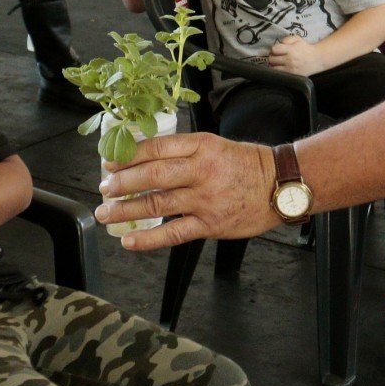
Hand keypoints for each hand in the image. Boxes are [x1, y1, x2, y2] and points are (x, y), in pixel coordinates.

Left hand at [96, 132, 277, 250]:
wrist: (281, 185)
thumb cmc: (247, 164)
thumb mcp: (215, 145)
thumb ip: (183, 152)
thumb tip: (144, 158)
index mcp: (201, 146)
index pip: (156, 148)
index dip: (129, 156)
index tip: (109, 162)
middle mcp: (201, 171)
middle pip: (152, 175)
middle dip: (122, 183)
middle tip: (103, 188)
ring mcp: (205, 200)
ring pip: (157, 203)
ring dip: (126, 209)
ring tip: (105, 213)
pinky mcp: (210, 225)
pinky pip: (173, 233)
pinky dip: (148, 238)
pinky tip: (129, 240)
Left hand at [265, 35, 328, 75]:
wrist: (316, 59)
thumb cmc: (305, 48)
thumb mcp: (297, 39)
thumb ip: (287, 39)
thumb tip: (279, 43)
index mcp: (290, 50)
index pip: (274, 50)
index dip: (273, 49)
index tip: (276, 50)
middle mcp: (290, 60)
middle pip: (272, 59)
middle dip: (272, 56)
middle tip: (276, 56)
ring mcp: (290, 69)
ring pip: (273, 68)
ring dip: (273, 65)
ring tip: (278, 62)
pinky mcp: (292, 75)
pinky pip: (279, 74)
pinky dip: (278, 71)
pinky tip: (281, 68)